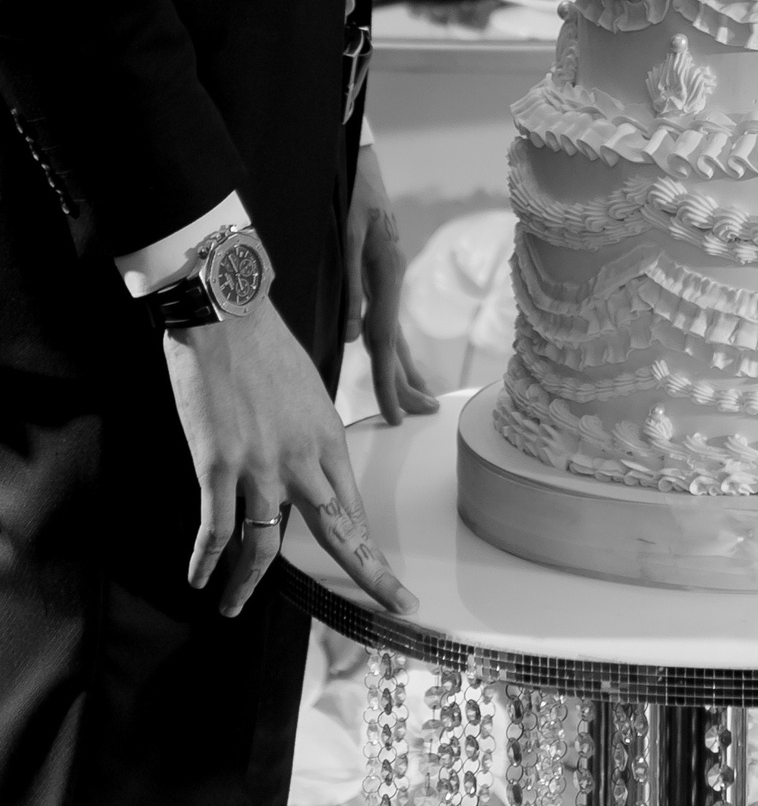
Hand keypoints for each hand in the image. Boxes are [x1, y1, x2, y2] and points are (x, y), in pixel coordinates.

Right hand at [163, 292, 419, 620]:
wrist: (225, 313)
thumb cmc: (265, 347)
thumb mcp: (307, 393)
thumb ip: (311, 439)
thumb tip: (309, 472)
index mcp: (328, 440)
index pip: (356, 512)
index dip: (373, 555)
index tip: (395, 587)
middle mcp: (302, 459)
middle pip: (337, 533)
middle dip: (368, 576)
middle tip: (391, 607)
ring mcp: (260, 466)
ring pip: (262, 547)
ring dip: (244, 586)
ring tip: (229, 609)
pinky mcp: (217, 465)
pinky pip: (214, 529)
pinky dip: (204, 561)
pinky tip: (196, 579)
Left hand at [346, 142, 437, 426]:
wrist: (360, 162)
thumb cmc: (353, 194)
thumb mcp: (347, 235)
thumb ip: (351, 286)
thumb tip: (355, 336)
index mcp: (387, 275)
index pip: (385, 341)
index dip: (389, 382)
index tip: (396, 415)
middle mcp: (392, 280)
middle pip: (397, 342)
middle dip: (406, 382)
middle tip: (419, 415)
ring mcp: (388, 277)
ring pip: (395, 332)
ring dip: (406, 366)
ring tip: (423, 396)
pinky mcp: (380, 272)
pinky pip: (387, 316)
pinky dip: (392, 343)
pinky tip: (393, 355)